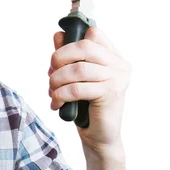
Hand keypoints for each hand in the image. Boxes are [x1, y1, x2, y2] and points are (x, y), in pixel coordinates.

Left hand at [48, 26, 130, 151]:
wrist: (99, 135)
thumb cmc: (87, 105)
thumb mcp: (76, 78)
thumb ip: (69, 56)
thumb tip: (58, 35)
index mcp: (113, 57)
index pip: (94, 33)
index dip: (71, 41)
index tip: (58, 57)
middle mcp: (119, 65)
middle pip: (84, 46)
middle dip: (59, 58)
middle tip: (50, 72)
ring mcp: (118, 78)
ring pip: (77, 69)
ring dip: (56, 80)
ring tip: (53, 91)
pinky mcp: (111, 93)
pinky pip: (76, 88)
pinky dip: (60, 95)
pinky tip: (57, 103)